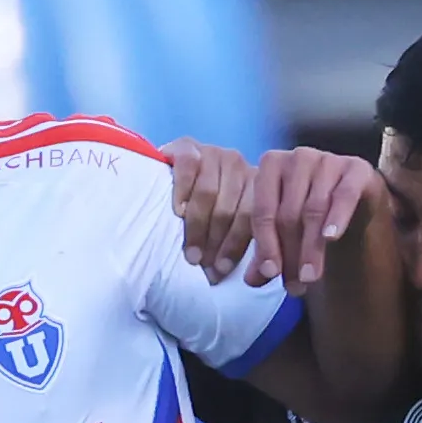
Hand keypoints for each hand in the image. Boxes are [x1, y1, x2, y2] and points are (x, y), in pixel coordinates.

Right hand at [165, 138, 256, 281]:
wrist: (165, 175)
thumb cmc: (200, 210)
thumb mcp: (225, 224)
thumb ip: (237, 241)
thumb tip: (239, 276)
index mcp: (256, 183)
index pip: (251, 216)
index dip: (236, 245)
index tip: (222, 270)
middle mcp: (238, 164)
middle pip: (229, 207)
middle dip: (215, 241)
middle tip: (202, 264)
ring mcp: (214, 152)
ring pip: (208, 193)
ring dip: (197, 227)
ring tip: (189, 252)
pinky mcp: (188, 146)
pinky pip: (187, 170)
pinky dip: (182, 192)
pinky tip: (177, 212)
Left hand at [245, 147, 381, 293]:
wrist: (354, 206)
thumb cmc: (309, 219)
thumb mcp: (285, 237)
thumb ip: (267, 255)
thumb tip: (252, 280)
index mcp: (271, 166)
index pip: (262, 210)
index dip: (266, 245)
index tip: (270, 274)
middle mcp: (298, 158)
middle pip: (288, 213)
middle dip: (290, 254)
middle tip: (293, 286)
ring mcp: (328, 159)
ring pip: (314, 209)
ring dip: (311, 248)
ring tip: (310, 277)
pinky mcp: (356, 168)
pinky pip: (344, 196)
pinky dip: (337, 218)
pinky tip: (331, 238)